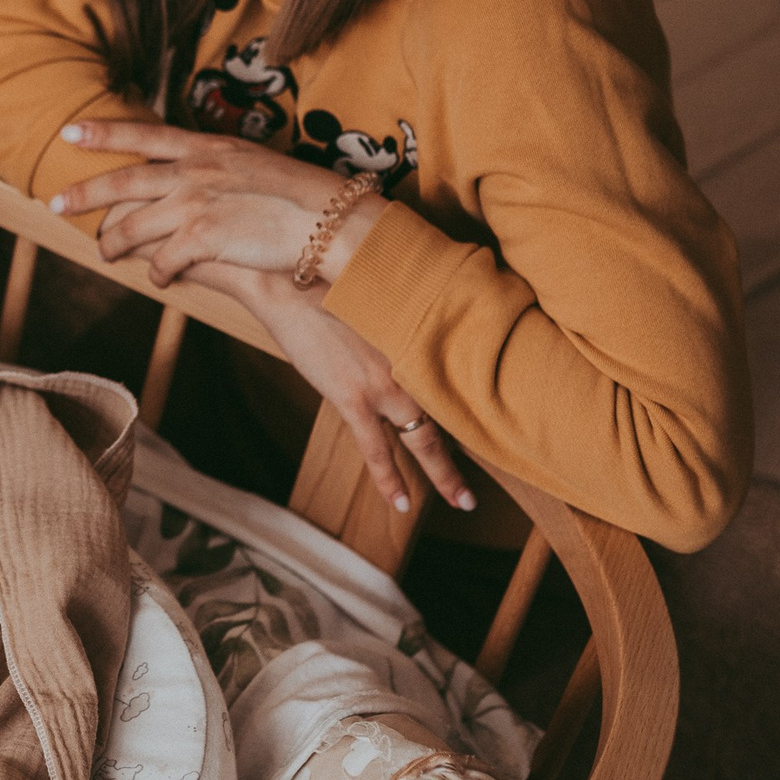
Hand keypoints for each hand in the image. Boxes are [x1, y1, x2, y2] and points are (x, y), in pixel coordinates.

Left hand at [50, 118, 383, 286]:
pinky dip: (156, 273)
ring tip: (103, 254)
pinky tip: (159, 280)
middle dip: (82, 193)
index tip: (70, 132)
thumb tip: (196, 173)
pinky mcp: (202, 238)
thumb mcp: (256, 163)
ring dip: (114, 244)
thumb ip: (220, 167)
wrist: (329, 218)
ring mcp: (195, 203)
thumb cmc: (302, 194)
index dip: (104, 133)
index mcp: (207, 148)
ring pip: (133, 226)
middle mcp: (194, 171)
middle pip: (122, 181)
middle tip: (53, 203)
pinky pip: (162, 262)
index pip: (143, 136)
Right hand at [202, 263, 475, 514]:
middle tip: (489, 475)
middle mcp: (412, 361)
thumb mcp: (379, 294)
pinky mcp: (352, 397)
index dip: (477, 403)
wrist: (287, 278)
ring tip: (461, 501)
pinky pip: (377, 450)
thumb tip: (410, 327)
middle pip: (452, 415)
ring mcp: (384, 383)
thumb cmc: (328, 276)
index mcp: (423, 334)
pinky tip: (398, 503)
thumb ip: (400, 318)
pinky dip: (389, 478)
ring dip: (443, 474)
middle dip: (472, 450)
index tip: (493, 423)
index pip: (460, 376)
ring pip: (424, 439)